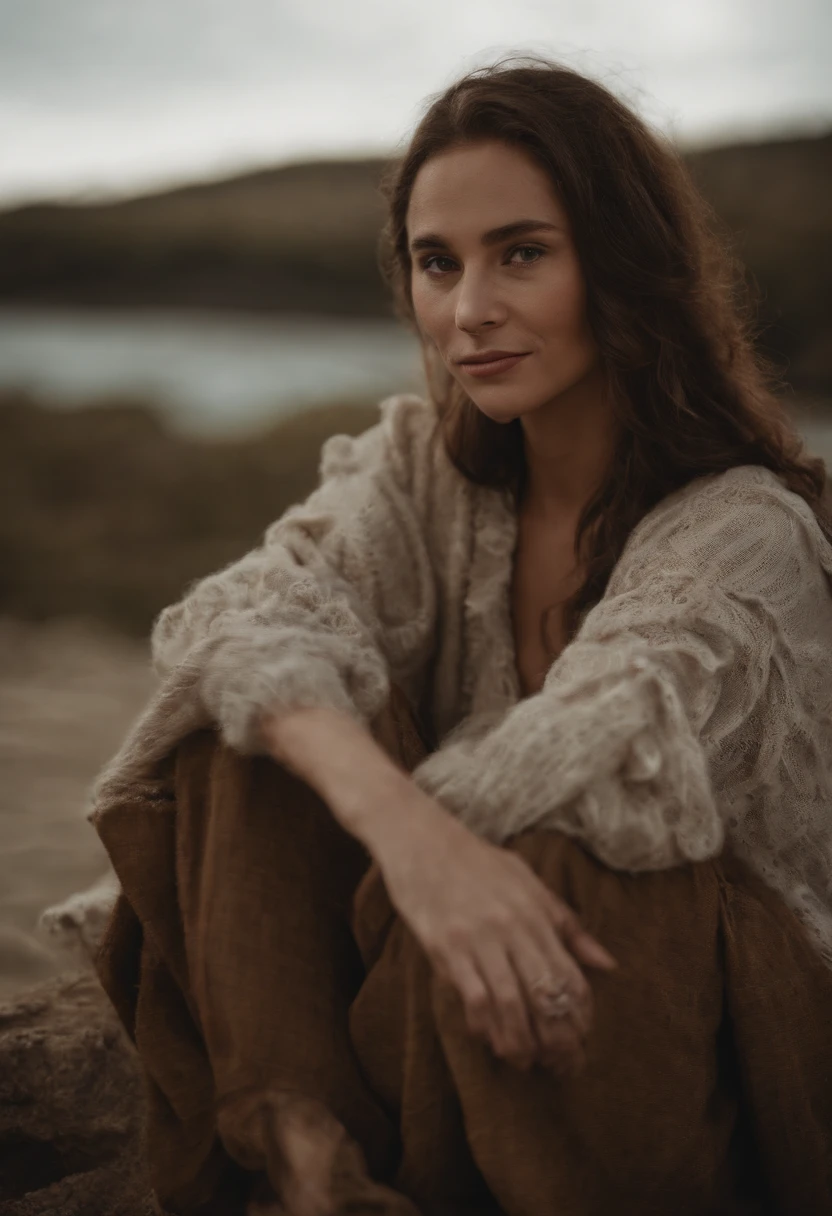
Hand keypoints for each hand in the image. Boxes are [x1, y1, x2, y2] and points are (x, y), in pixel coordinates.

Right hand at [372, 794, 616, 1072]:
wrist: (423, 839)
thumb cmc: (478, 861)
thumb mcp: (530, 882)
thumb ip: (568, 924)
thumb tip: (607, 963)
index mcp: (537, 913)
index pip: (570, 975)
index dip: (580, 1015)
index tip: (583, 1039)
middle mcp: (512, 928)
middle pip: (544, 996)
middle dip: (558, 1039)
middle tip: (563, 1066)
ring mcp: (478, 938)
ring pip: (510, 1003)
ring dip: (521, 1041)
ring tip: (526, 1063)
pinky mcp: (445, 946)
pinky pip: (472, 995)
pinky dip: (484, 1024)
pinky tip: (490, 1040)